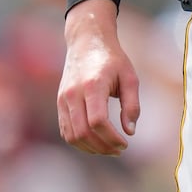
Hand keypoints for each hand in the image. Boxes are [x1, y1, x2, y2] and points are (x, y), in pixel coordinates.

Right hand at [57, 0, 140, 155]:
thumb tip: (130, 132)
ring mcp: (63, 99)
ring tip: (109, 148)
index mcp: (93, 85)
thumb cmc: (112, 59)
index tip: (126, 143)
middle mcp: (73, 94)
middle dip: (103, 147)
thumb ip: (132, 105)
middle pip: (83, 132)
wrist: (86, 41)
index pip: (97, 121)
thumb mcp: (130, 77)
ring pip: (72, 136)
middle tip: (119, 150)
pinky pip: (66, 131)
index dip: (112, 138)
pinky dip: (80, 142)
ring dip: (91, 148)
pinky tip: (96, 142)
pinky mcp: (60, 103)